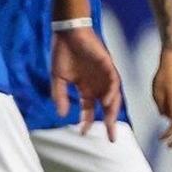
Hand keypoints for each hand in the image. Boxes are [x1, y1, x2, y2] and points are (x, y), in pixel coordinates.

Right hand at [51, 26, 121, 140]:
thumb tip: (61, 114)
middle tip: (111, 138)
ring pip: (113, 96)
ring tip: (110, 123)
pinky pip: (114, 81)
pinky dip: (112, 92)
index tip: (83, 133)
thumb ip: (59, 96)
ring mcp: (104, 75)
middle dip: (109, 122)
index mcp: (85, 87)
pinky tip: (107, 102)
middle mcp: (97, 83)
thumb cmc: (62, 53)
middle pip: (106, 106)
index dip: (87, 121)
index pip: (89, 108)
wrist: (68, 33)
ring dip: (112, 110)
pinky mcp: (108, 65)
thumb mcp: (58, 79)